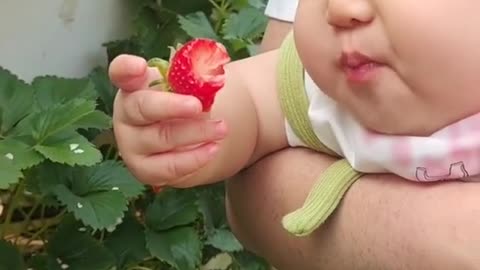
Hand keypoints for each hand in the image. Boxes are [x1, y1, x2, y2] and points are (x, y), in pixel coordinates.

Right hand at [109, 54, 227, 189]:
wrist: (182, 140)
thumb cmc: (181, 105)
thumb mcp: (186, 88)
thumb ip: (195, 78)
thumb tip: (215, 66)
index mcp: (134, 86)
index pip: (121, 72)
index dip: (126, 69)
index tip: (139, 67)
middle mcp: (126, 114)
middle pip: (142, 107)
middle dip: (171, 106)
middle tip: (198, 106)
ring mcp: (131, 143)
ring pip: (161, 138)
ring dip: (195, 133)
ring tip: (222, 128)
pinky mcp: (143, 169)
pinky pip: (168, 167)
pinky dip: (193, 158)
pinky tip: (213, 149)